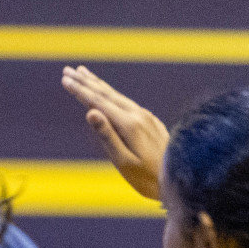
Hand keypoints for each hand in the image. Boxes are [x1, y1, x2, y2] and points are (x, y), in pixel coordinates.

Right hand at [61, 65, 168, 200]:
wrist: (183, 177)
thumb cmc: (147, 177)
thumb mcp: (123, 161)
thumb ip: (107, 135)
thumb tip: (90, 112)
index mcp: (129, 124)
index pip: (98, 102)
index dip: (80, 90)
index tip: (65, 79)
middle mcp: (138, 115)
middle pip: (107, 93)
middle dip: (86, 81)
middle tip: (68, 70)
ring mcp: (146, 117)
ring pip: (117, 96)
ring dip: (98, 85)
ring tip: (85, 75)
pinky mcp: (150, 121)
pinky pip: (125, 103)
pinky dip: (111, 95)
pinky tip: (107, 95)